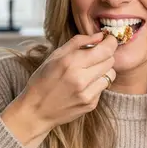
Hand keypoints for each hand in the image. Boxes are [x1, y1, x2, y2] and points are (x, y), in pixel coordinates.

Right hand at [1, 32, 117, 147]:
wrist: (36, 111)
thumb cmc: (43, 80)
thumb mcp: (55, 56)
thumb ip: (79, 42)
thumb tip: (100, 36)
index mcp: (70, 62)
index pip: (105, 50)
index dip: (111, 43)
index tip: (109, 40)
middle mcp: (80, 78)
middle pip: (110, 61)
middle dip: (106, 55)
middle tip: (96, 55)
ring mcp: (86, 94)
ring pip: (110, 74)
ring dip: (104, 70)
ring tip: (90, 71)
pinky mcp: (90, 104)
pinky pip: (103, 88)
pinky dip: (97, 83)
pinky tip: (84, 85)